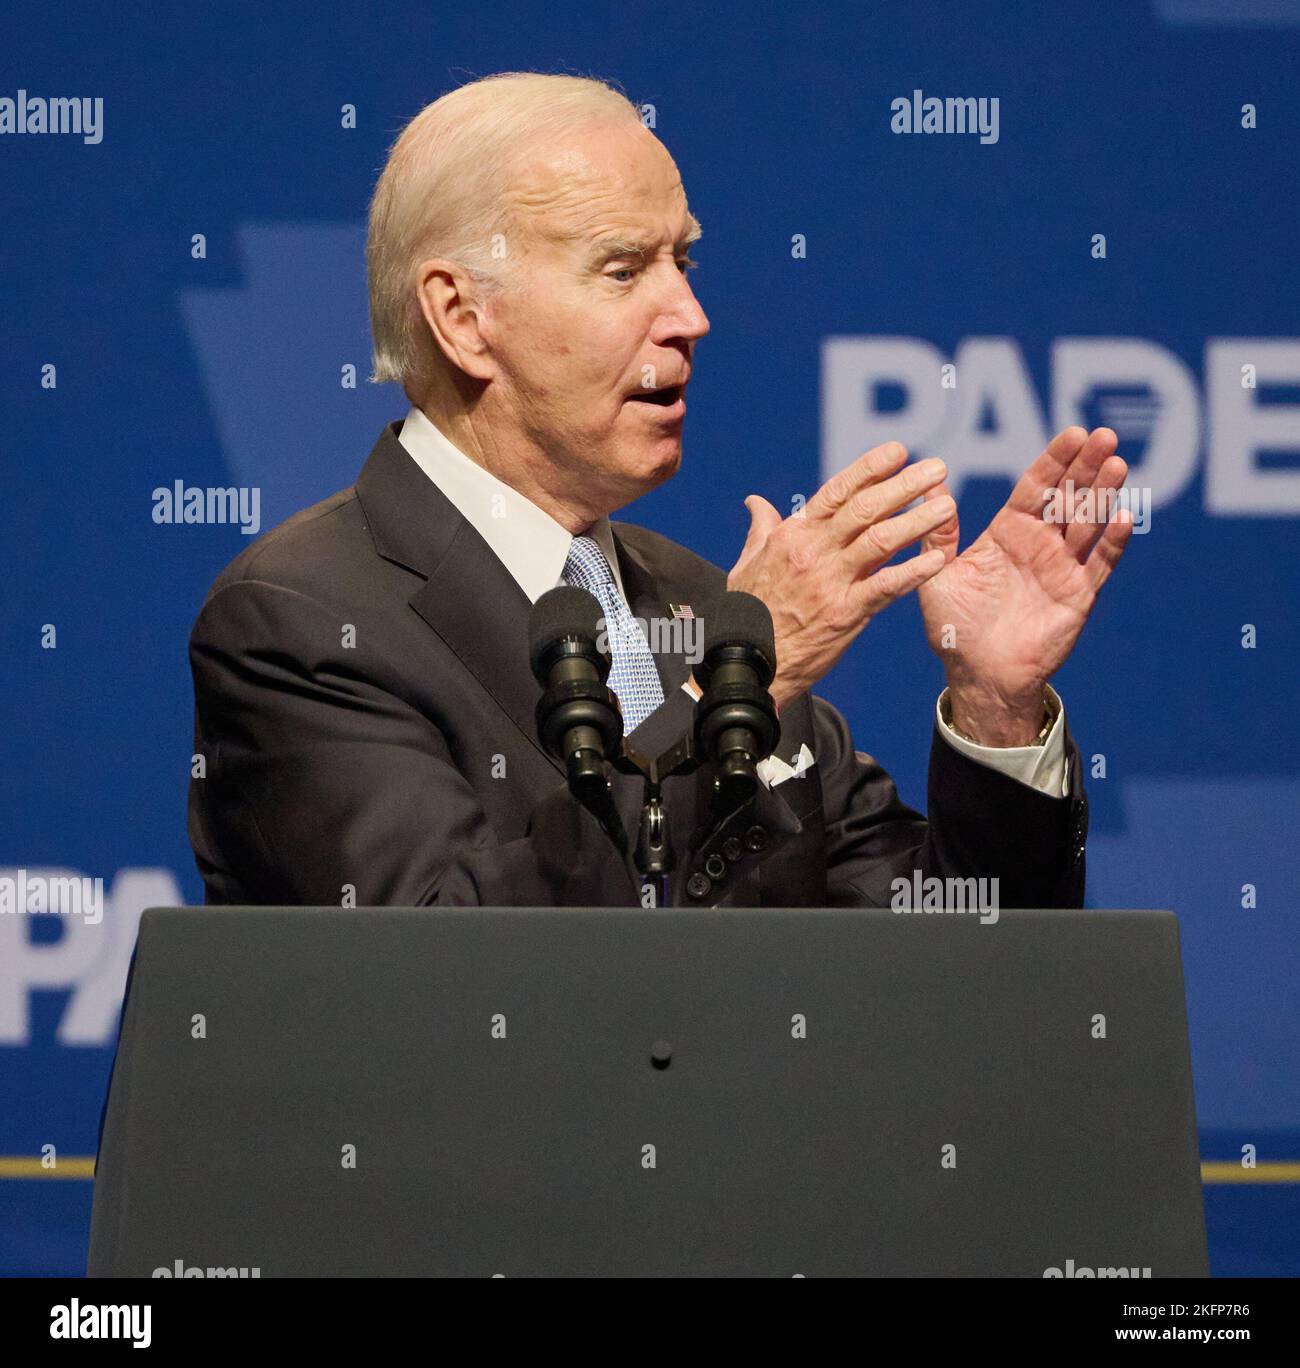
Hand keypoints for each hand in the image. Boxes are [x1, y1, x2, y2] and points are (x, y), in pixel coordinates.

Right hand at [727, 442, 950, 710]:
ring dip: (918, 521)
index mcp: (793, 535)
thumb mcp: (746, 564)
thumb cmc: (747, 614)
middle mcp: (813, 552)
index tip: (899, 451)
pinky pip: (886, 586)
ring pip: (881, 541)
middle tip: (937, 468)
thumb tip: (755, 501)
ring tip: (947, 506)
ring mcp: (831, 582)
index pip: (837, 491)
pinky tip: (939, 559)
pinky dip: (914, 572)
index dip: (870, 468)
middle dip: (905, 485)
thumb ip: (760, 529)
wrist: (748, 662)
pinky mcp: (845, 613)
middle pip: (866, 508)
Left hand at [917, 426, 1133, 744]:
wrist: (978, 673)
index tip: (1074, 432)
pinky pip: (1100, 564)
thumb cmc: (954, 627)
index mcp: (1008, 532)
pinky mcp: (1079, 595)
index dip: (1055, 459)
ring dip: (1104, 494)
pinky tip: (1124, 515)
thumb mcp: (936, 575)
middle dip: (1087, 466)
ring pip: (1089, 523)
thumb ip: (937, 534)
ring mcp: (1062, 568)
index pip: (1036, 487)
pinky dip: (1113, 542)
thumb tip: (928, 487)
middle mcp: (1040, 544)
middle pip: (1068, 496)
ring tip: (1118, 463)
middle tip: (1105, 435)